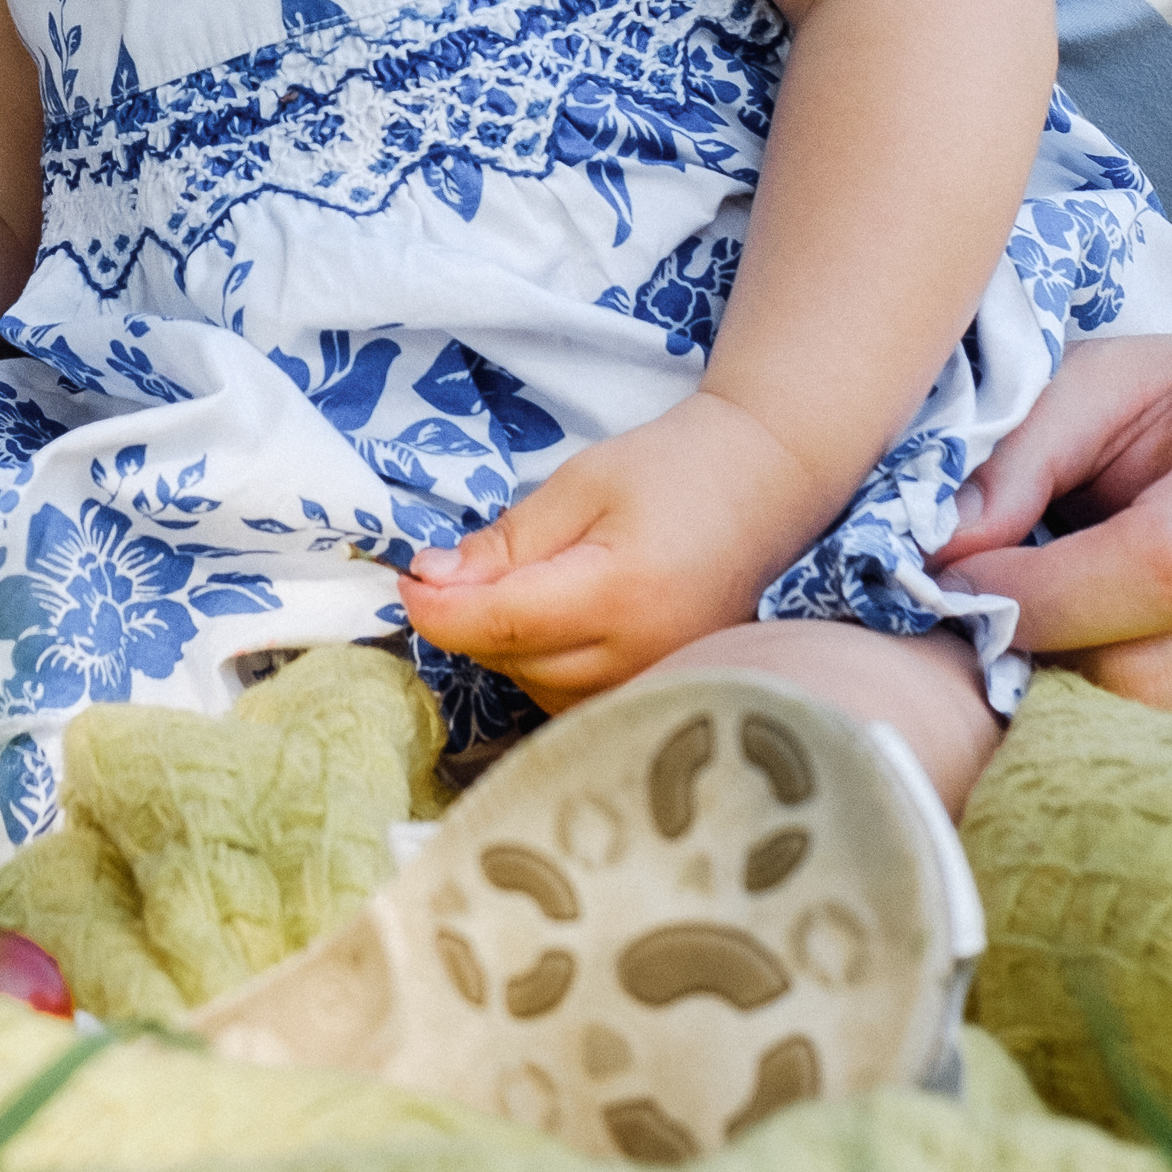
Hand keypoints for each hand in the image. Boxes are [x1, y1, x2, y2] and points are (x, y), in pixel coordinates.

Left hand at [397, 394, 826, 708]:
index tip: (406, 583)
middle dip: (473, 619)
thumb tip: (430, 581)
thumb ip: (507, 542)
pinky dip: (548, 667)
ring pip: (540, 691)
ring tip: (533, 584)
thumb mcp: (579, 484)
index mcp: (620, 592)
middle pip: (516, 663)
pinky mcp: (666, 695)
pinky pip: (577, 701)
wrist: (765, 484)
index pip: (502, 625)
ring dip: (511, 647)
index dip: (441, 610)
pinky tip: (561, 622)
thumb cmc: (672, 469)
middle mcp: (645, 656)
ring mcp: (660, 685)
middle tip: (462, 567)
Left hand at [933, 333, 1171, 754]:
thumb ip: (1021, 452)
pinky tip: (1109, 705)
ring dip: (1084, 723)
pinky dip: (1140, 763)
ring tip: (1053, 662)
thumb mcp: (1114, 382)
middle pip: (1162, 680)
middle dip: (1047, 663)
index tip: (964, 583)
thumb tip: (941, 554)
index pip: (1167, 566)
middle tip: (996, 632)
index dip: (1044, 592)